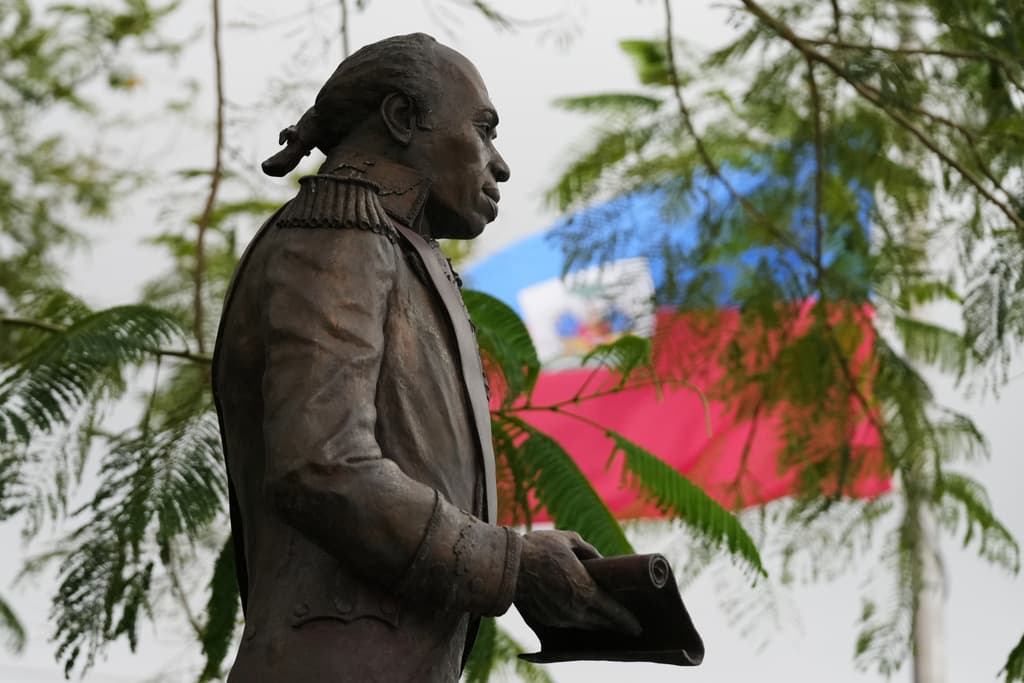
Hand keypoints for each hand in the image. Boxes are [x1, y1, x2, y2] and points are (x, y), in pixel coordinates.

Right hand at [514, 530, 641, 635]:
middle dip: (615, 624)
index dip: (626, 620)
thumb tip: (600, 559)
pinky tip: (582, 613)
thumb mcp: (568, 540)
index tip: (637, 626)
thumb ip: (588, 550)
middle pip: (602, 622)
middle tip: (627, 624)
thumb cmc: (539, 549)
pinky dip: (578, 619)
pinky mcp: (546, 620)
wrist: (507, 566)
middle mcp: (574, 610)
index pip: (613, 612)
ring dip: (597, 622)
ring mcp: (559, 618)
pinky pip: (569, 623)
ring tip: (607, 619)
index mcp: (585, 591)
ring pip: (585, 624)